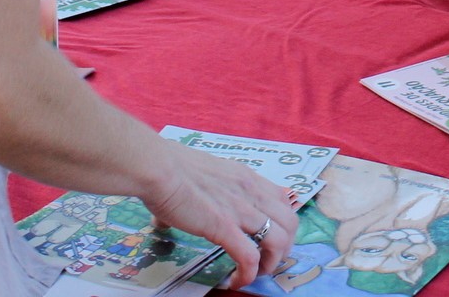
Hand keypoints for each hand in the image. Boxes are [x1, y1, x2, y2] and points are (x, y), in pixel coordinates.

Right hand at [138, 143, 299, 287]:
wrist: (158, 167)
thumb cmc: (167, 168)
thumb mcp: (196, 176)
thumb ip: (192, 195)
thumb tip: (162, 217)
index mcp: (245, 177)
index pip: (282, 199)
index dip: (281, 223)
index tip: (268, 237)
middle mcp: (250, 191)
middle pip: (290, 222)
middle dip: (284, 246)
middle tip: (266, 259)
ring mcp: (240, 209)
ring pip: (279, 240)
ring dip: (272, 262)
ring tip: (256, 273)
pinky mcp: (225, 227)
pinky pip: (250, 257)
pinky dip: (248, 275)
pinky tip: (236, 281)